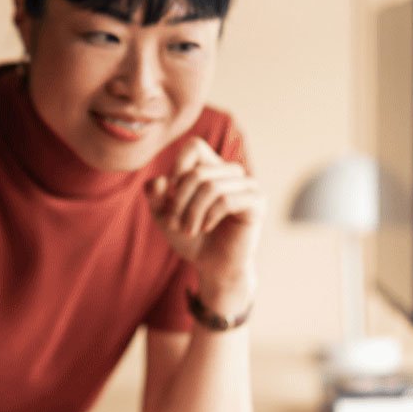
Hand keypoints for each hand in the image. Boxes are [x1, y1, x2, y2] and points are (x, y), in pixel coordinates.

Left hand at [146, 138, 262, 311]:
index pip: (195, 146)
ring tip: (189, 228)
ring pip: (211, 186)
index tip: (170, 191)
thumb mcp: (164, 215)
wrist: (211, 265)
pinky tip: (206, 227)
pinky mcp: (257, 203)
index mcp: (211, 168)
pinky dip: (209, 215)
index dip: (178, 166)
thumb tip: (159, 180)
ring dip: (192, 211)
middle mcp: (231, 173)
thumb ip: (155, 196)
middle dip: (179, 200)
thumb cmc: (190, 237)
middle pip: (198, 171)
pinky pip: (227, 200)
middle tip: (175, 223)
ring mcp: (247, 186)